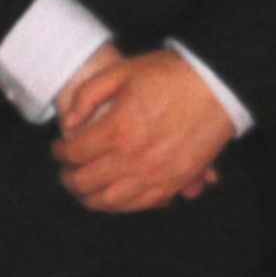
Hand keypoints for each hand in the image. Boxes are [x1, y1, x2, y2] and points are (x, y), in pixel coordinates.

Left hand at [54, 47, 232, 212]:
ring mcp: (155, 175)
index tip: (58, 149)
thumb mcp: (120, 72)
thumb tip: (68, 124)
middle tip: (66, 172)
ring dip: (91, 198)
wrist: (217, 85)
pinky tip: (114, 196)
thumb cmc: (168, 74)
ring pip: (110, 201)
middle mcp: (133, 159)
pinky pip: (141, 204)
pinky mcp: (175, 182)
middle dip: (69, 178)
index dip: (60, 152)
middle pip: (86, 182)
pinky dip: (122, 205)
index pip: (74, 153)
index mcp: (116, 130)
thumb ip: (86, 96)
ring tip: (84, 189)